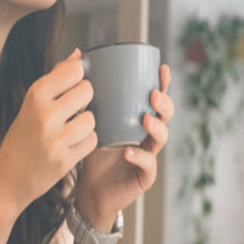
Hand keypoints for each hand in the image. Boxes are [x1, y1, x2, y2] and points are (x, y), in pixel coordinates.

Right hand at [0, 49, 96, 218]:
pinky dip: (86, 142)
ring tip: (71, 130)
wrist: (9, 180)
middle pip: (87, 91)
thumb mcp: (32, 104)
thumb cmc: (21, 139)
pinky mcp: (65, 160)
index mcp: (35, 96)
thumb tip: (79, 54)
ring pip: (92, 119)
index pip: (75, 70)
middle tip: (72, 110)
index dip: (78, 78)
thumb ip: (56, 78)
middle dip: (84, 100)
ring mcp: (55, 139)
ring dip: (86, 124)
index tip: (71, 87)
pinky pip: (92, 141)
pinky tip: (73, 144)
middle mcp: (45, 115)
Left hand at [76, 64, 173, 230]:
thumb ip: (85, 91)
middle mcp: (147, 136)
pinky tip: (128, 151)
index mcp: (138, 120)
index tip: (161, 69)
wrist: (88, 190)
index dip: (163, 84)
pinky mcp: (143, 176)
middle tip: (152, 94)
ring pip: (162, 138)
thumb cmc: (90, 153)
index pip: (155, 99)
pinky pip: (147, 165)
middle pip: (166, 116)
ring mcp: (148, 156)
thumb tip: (77, 54)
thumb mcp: (87, 119)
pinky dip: (139, 157)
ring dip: (156, 127)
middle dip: (164, 103)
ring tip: (145, 119)